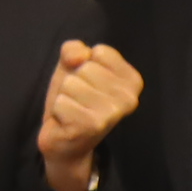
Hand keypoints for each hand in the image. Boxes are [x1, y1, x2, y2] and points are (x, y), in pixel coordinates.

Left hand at [40, 40, 142, 190]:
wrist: (65, 141)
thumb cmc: (74, 99)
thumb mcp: (72, 67)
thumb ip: (74, 49)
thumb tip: (79, 55)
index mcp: (132, 81)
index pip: (100, 51)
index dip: (84, 63)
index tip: (88, 82)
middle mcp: (129, 98)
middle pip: (85, 67)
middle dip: (73, 81)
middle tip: (79, 100)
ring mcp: (112, 114)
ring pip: (71, 84)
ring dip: (65, 96)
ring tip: (73, 110)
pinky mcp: (92, 126)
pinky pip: (62, 102)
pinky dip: (59, 111)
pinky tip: (68, 122)